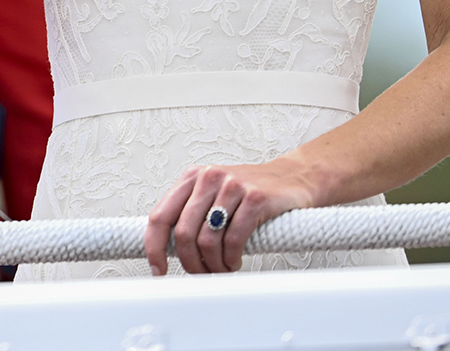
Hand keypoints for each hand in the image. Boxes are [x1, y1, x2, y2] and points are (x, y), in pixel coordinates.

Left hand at [145, 159, 317, 274]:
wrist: (294, 178)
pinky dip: (232, 259)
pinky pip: (233, 240)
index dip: (155, 248)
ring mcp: (232, 186)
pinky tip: (236, 260)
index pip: (160, 216)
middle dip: (191, 263)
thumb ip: (192, 215)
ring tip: (223, 268)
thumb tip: (168, 251)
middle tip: (202, 273)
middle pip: (183, 233)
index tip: (158, 269)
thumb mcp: (215, 195)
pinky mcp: (255, 197)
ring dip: (214, 265)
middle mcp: (209, 177)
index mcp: (192, 177)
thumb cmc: (252, 191)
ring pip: (207, 240)